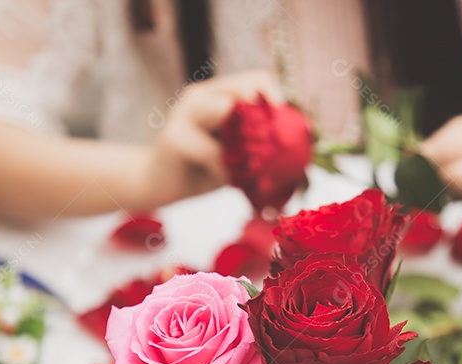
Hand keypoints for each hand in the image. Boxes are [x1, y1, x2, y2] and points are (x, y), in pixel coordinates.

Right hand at [138, 71, 282, 208]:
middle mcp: (201, 96)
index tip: (290, 131)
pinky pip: (214, 153)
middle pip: (245, 90)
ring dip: (243, 148)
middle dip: (265, 122)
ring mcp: (185, 113)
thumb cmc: (202, 170)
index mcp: (218, 94)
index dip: (278, 99)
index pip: (258, 80)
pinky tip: (224, 181)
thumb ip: (260, 143)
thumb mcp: (237, 154)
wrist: (155, 185)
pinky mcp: (174, 138)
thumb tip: (305, 142)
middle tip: (271, 153)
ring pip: (227, 113)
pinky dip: (225, 172)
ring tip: (245, 170)